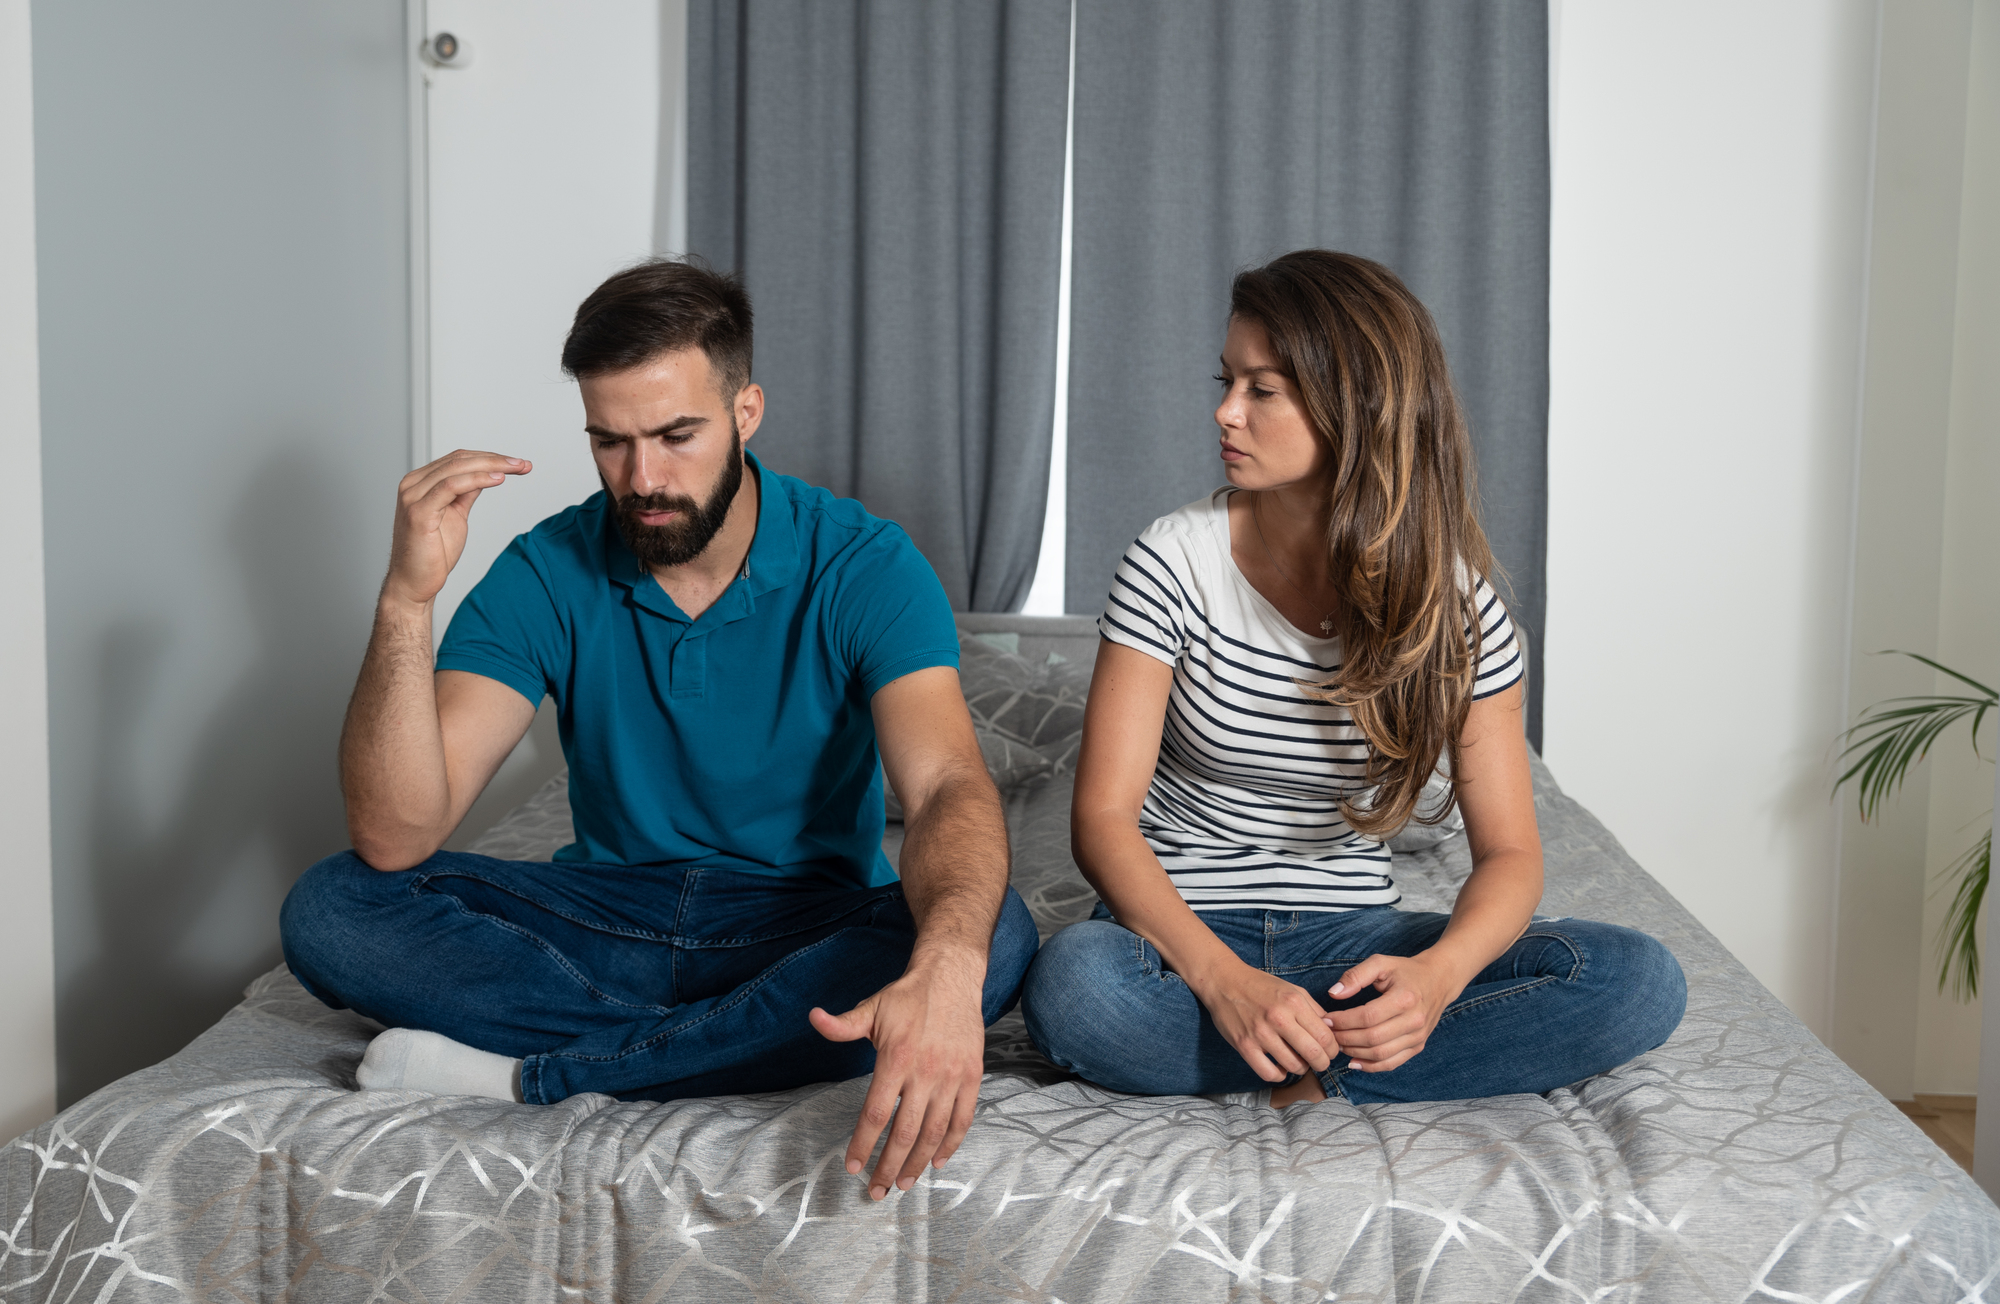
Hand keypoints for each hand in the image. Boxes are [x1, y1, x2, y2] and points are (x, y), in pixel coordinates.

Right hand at [384, 449, 531, 606]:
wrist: (415, 583)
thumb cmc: (433, 553)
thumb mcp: (455, 515)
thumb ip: (465, 493)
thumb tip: (484, 475)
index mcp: (420, 482)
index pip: (458, 459)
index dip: (489, 457)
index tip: (517, 463)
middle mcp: (413, 485)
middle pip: (458, 460)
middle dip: (495, 459)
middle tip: (522, 464)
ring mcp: (413, 497)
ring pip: (456, 469)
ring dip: (491, 466)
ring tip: (516, 468)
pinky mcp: (418, 513)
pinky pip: (450, 487)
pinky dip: (476, 480)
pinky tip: (497, 479)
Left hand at [810, 963, 986, 1200]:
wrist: (952, 978)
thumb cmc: (908, 997)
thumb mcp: (872, 1008)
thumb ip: (842, 1025)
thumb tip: (813, 1018)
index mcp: (896, 1058)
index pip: (876, 1113)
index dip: (863, 1144)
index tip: (853, 1167)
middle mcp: (926, 1072)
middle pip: (905, 1132)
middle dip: (888, 1166)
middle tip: (876, 1190)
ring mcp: (952, 1076)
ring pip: (934, 1132)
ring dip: (918, 1163)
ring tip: (903, 1184)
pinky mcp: (971, 1077)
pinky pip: (962, 1119)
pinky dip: (950, 1144)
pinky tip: (937, 1161)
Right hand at [1194, 960, 1336, 1082]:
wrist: (1225, 981)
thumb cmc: (1261, 986)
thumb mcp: (1293, 989)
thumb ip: (1314, 1010)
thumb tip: (1332, 1031)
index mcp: (1294, 1002)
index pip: (1326, 1037)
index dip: (1333, 1050)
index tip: (1330, 1051)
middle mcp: (1279, 1018)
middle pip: (1314, 1054)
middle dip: (1322, 1063)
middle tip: (1319, 1062)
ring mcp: (1260, 1033)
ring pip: (1294, 1066)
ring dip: (1301, 1069)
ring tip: (1299, 1062)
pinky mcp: (1244, 1045)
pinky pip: (1269, 1073)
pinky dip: (1280, 1075)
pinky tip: (1280, 1068)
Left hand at [1324, 953, 1462, 1072]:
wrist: (1438, 981)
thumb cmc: (1405, 971)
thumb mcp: (1381, 963)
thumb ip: (1356, 976)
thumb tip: (1333, 993)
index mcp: (1405, 998)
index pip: (1368, 1016)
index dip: (1344, 1020)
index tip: (1327, 1019)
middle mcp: (1414, 1020)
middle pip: (1372, 1038)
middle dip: (1345, 1038)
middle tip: (1329, 1033)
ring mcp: (1418, 1036)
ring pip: (1380, 1054)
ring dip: (1354, 1052)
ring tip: (1339, 1044)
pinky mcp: (1418, 1046)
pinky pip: (1392, 1063)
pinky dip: (1371, 1066)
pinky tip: (1354, 1062)